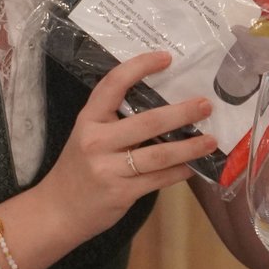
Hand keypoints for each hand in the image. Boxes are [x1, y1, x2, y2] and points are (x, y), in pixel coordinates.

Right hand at [36, 50, 216, 238]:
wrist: (57, 210)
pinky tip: (193, 167)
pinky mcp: (121, 193)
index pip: (114, 84)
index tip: (166, 57)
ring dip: (190, 147)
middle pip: (148, 121)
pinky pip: (158, 179)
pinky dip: (179, 172)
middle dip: (182, 112)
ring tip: (211, 140)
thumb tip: (163, 105)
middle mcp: (97, 140)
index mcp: (88, 119)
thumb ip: (115, 120)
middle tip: (205, 105)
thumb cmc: (78, 167)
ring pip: (159, 154)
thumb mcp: (88, 135)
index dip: (140, 67)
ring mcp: (108, 168)